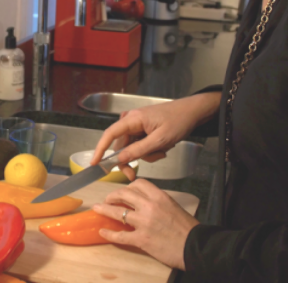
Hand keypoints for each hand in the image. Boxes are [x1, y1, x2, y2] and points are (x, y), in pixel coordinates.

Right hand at [91, 92, 220, 179]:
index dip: (100, 149)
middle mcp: (131, 120)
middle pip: (121, 145)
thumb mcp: (160, 140)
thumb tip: (119, 159)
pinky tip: (162, 147)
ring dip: (146, 154)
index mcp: (133, 119)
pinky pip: (139, 144)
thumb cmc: (178, 122)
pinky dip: (150, 150)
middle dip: (131, 159)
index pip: (110, 134)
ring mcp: (137, 124)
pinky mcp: (143, 128)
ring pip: (132, 147)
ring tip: (162, 151)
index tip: (94, 163)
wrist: (192, 112)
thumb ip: (139, 150)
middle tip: (133, 175)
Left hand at [92, 179, 198, 269]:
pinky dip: (110, 234)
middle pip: (124, 194)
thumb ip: (157, 201)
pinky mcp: (141, 239)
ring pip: (118, 212)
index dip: (128, 187)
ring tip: (98, 208)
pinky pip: (121, 236)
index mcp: (158, 196)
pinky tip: (103, 232)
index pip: (138, 184)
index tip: (124, 191)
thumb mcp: (172, 206)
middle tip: (108, 199)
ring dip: (105, 210)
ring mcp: (144, 223)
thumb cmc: (187, 228)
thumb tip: (143, 202)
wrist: (196, 246)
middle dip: (113, 195)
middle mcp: (149, 206)